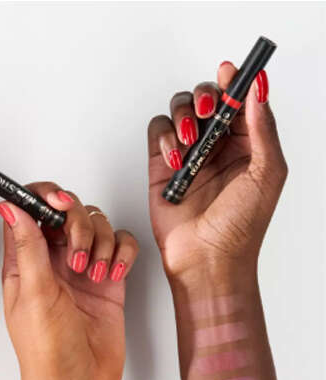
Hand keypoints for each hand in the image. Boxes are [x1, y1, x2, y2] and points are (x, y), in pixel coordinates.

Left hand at [0, 187, 137, 379]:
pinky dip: (122, 253)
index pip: (29, 210)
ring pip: (97, 225)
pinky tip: (113, 275)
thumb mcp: (33, 294)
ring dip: (101, 242)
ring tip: (93, 276)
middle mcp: (51, 262)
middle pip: (68, 212)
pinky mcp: (108, 282)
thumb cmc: (47, 352)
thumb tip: (10, 205)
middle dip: (78, 223)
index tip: (58, 204)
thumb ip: (27, 246)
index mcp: (23, 262)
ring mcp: (81, 271)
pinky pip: (121, 246)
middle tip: (78, 256)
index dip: (44, 198)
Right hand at [147, 63, 285, 281]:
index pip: (240, 98)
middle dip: (206, 97)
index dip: (236, 81)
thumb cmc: (241, 226)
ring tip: (190, 141)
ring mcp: (187, 155)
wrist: (207, 258)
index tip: (231, 74)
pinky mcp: (161, 168)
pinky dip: (164, 136)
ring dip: (183, 116)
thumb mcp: (268, 172)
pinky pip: (157, 132)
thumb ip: (263, 127)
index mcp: (247, 144)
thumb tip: (258, 87)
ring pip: (179, 109)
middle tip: (208, 113)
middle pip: (206, 97)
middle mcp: (217, 146)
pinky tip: (175, 157)